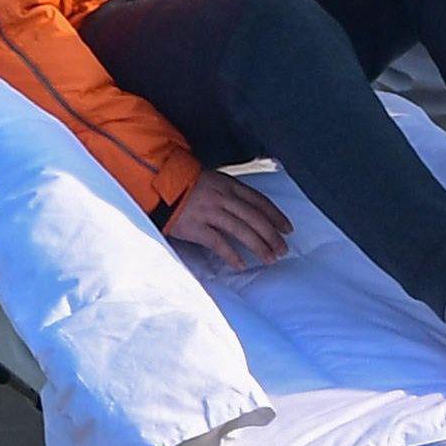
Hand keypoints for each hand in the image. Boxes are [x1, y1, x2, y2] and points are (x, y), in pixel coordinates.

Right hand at [165, 166, 294, 270]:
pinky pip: (218, 243)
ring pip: (241, 231)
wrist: (157, 184)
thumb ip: (231, 193)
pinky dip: (232, 255)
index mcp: (229, 185)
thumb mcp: (213, 181)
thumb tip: (251, 210)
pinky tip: (242, 265)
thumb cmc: (186, 184)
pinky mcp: (195, 226)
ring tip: (269, 259)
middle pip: (255, 218)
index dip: (276, 216)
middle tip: (283, 250)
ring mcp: (209, 212)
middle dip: (272, 236)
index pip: (259, 202)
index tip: (288, 229)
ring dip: (259, 246)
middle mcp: (222, 198)